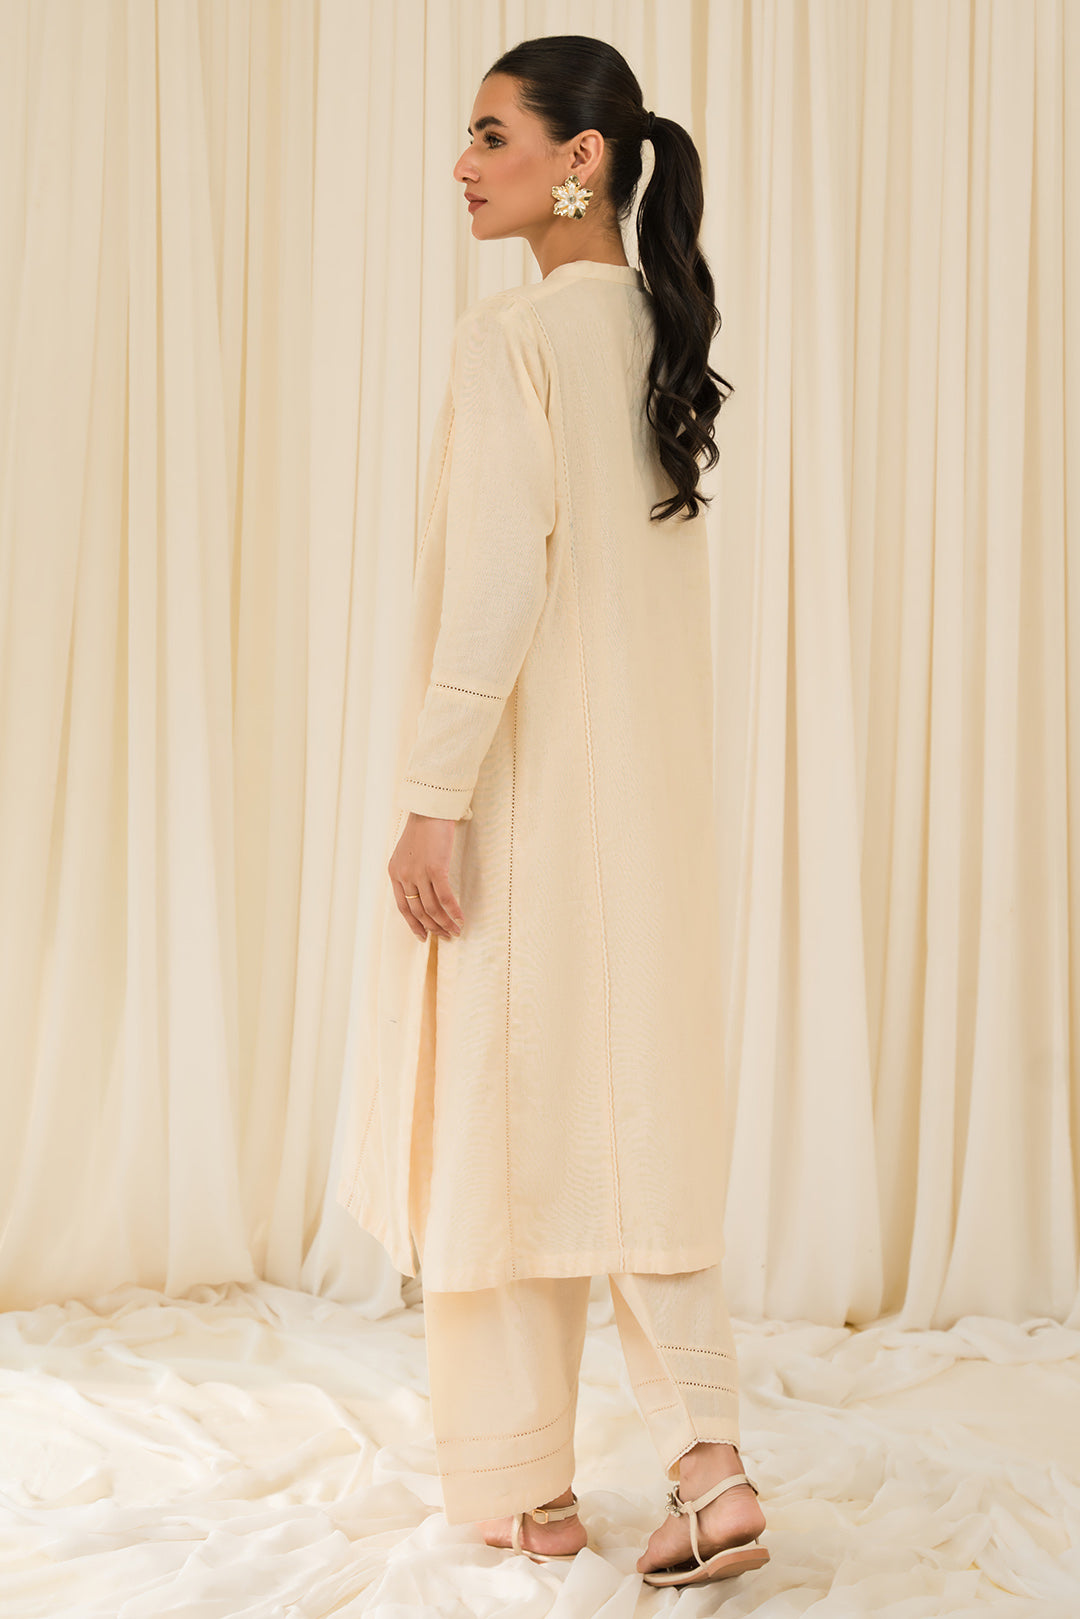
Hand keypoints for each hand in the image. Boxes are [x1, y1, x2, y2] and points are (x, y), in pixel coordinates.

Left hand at [388, 813, 464, 941]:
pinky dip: (453, 911)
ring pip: (432, 908)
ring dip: (444, 923)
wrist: (430, 811)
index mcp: (395, 873)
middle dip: (432, 928)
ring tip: (455, 931)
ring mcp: (419, 873)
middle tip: (445, 936)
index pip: (403, 907)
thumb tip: (423, 891)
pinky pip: (445, 898)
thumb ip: (411, 871)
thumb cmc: (423, 829)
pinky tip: (461, 919)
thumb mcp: (408, 852)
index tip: (423, 936)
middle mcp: (404, 876)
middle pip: (418, 911)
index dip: (414, 925)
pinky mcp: (435, 869)